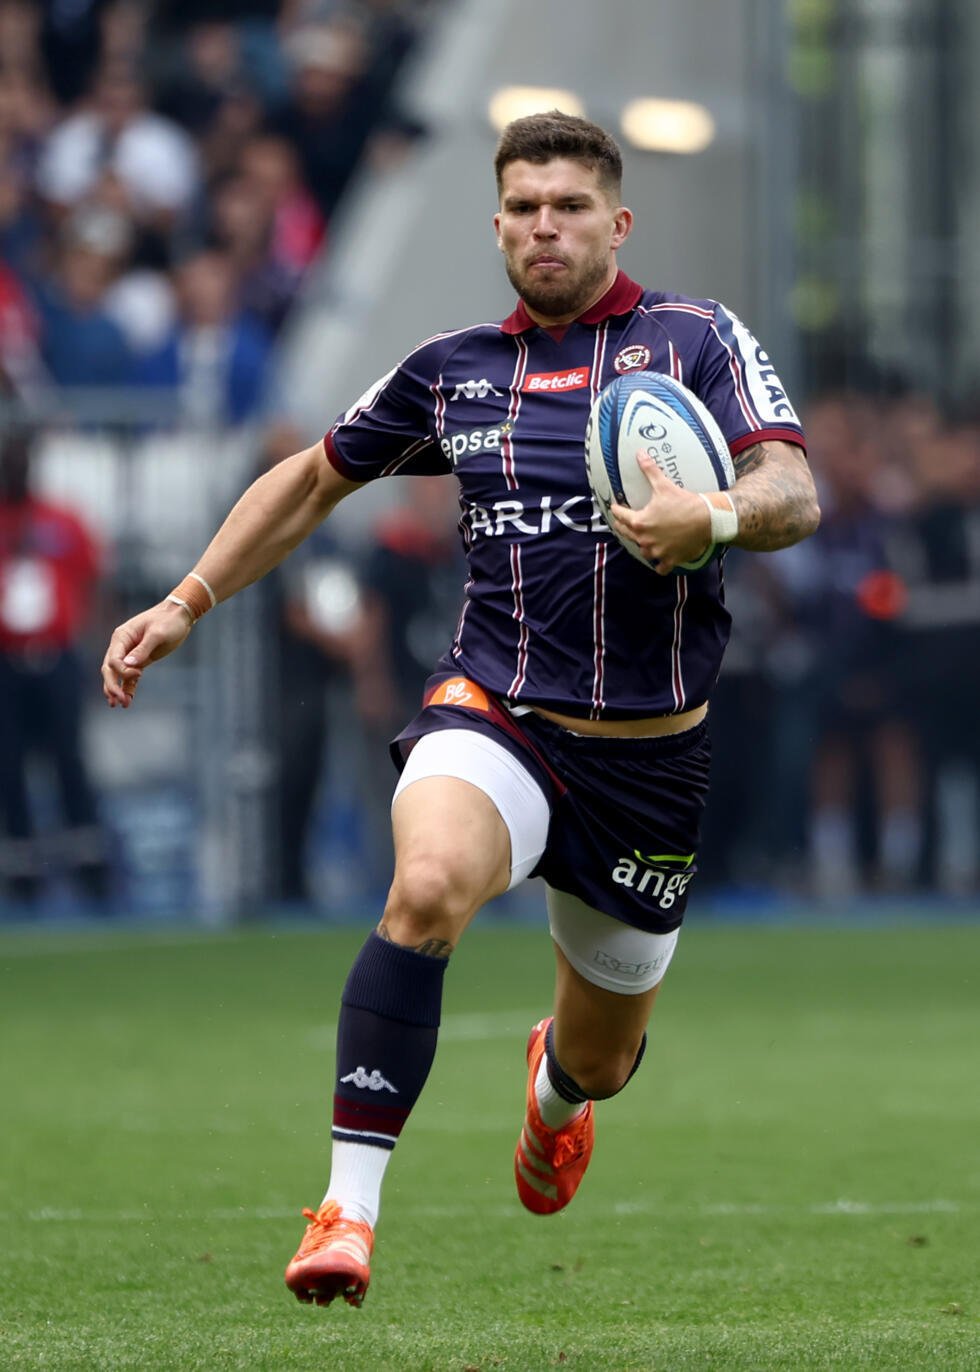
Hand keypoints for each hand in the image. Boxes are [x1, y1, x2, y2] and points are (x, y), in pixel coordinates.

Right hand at [101, 600, 193, 707]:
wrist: (179, 616)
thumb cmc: (169, 621)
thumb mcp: (158, 634)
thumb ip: (143, 649)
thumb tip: (128, 665)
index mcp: (122, 636)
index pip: (113, 659)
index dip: (122, 671)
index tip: (139, 673)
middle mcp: (122, 646)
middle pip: (110, 669)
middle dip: (112, 685)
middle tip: (118, 701)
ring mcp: (130, 654)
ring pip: (116, 675)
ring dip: (116, 689)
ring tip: (117, 705)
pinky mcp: (140, 661)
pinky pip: (129, 677)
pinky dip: (127, 688)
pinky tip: (127, 701)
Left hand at [610, 453, 711, 574]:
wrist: (707, 519)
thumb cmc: (684, 502)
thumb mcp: (664, 485)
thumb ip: (649, 470)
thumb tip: (639, 454)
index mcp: (639, 522)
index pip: (620, 516)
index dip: (617, 509)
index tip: (616, 507)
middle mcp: (644, 539)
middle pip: (626, 534)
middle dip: (624, 526)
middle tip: (624, 522)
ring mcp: (656, 552)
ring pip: (642, 551)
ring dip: (642, 545)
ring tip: (644, 539)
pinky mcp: (669, 560)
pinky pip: (659, 567)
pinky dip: (659, 564)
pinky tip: (660, 558)